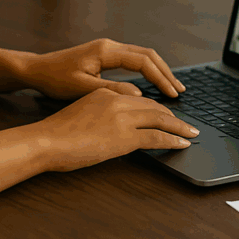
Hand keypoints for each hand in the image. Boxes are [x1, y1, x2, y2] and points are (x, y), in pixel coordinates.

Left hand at [19, 38, 185, 100]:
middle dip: (166, 72)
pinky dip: (147, 71)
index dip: (160, 78)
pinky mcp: (104, 56)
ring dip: (158, 71)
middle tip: (181, 91)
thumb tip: (139, 95)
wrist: (37, 69)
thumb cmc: (54, 79)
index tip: (172, 94)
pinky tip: (153, 84)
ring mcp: (107, 50)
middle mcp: (109, 46)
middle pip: (147, 55)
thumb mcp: (81, 88)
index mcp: (105, 51)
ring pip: (142, 56)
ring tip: (172, 88)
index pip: (143, 62)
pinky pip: (133, 61)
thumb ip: (111, 91)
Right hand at [34, 87, 198, 171]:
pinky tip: (182, 144)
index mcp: (104, 94)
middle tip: (185, 124)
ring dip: (179, 127)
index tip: (165, 114)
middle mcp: (116, 100)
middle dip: (172, 116)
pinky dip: (173, 140)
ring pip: (160, 119)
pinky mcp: (125, 136)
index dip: (155, 107)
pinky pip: (157, 137)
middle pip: (153, 106)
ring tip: (191, 133)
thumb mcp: (81, 115)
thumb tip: (110, 129)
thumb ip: (99, 116)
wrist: (46, 141)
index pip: (138, 99)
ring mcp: (122, 117)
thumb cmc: (56, 134)